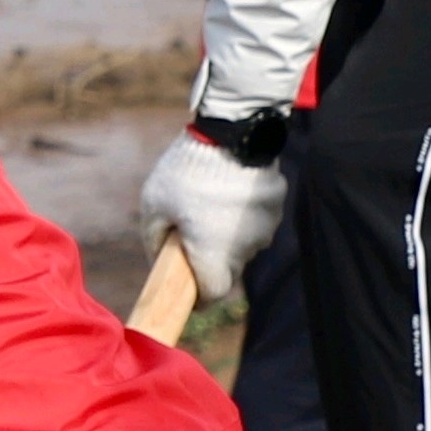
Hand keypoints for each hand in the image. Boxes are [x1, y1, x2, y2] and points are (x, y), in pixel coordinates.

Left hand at [139, 130, 291, 292]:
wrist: (231, 133)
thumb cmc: (185, 172)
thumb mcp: (154, 206)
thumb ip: (155, 240)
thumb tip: (158, 262)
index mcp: (214, 253)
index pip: (213, 293)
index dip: (201, 298)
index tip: (191, 294)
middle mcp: (246, 247)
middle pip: (229, 269)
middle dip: (211, 261)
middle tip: (192, 238)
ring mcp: (266, 227)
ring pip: (245, 245)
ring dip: (228, 236)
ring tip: (209, 206)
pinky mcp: (276, 206)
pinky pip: (257, 221)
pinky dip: (243, 215)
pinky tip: (228, 191)